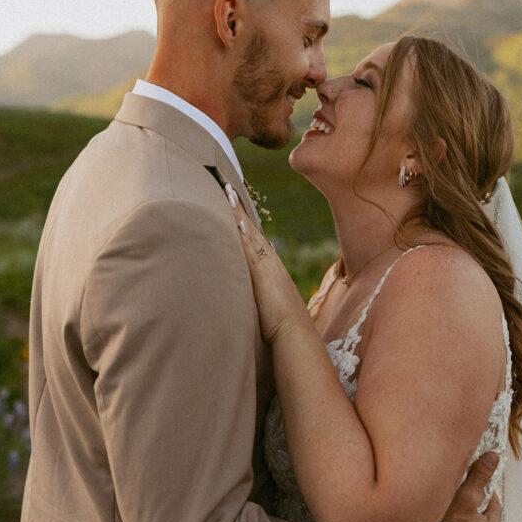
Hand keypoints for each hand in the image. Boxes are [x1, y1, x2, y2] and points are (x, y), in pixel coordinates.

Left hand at [225, 184, 307, 342]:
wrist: (295, 335)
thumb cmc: (282, 326)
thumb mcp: (268, 303)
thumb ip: (260, 291)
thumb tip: (254, 284)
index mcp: (270, 268)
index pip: (253, 238)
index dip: (243, 220)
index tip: (232, 202)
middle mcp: (269, 262)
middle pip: (251, 229)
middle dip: (238, 208)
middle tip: (226, 186)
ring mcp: (266, 266)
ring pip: (249, 233)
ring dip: (238, 213)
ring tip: (226, 191)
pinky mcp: (262, 274)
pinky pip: (249, 246)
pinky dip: (242, 231)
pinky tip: (233, 217)